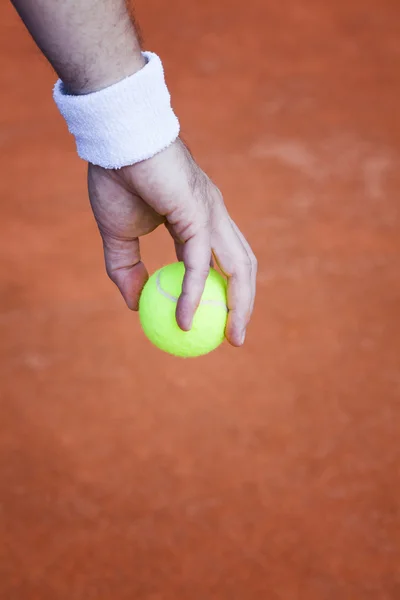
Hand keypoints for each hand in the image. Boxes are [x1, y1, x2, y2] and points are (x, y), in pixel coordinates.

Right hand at [88, 138, 256, 345]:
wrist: (114, 141)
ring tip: (232, 336)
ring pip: (237, 266)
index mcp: (200, 218)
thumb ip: (127, 270)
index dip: (225, 291)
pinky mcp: (197, 212)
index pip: (223, 261)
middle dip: (245, 303)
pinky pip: (199, 262)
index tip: (218, 321)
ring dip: (239, 304)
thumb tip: (135, 305)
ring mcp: (210, 213)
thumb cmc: (117, 180)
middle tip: (236, 337)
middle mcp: (214, 217)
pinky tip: (186, 318)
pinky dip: (195, 292)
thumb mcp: (118, 236)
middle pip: (243, 266)